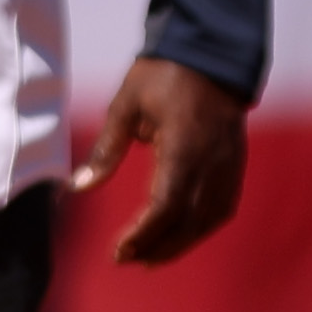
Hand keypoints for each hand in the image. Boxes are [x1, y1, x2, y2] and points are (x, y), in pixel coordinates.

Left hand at [71, 55, 249, 265]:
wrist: (210, 52)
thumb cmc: (163, 75)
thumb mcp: (126, 106)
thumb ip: (105, 150)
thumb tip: (77, 187)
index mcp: (183, 147)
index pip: (165, 205)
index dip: (143, 234)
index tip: (119, 250)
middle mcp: (210, 162)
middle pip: (187, 221)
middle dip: (156, 246)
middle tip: (126, 258)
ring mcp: (227, 165)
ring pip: (207, 219)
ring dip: (179, 243)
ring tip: (149, 257)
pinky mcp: (234, 164)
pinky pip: (222, 207)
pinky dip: (200, 227)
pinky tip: (181, 235)